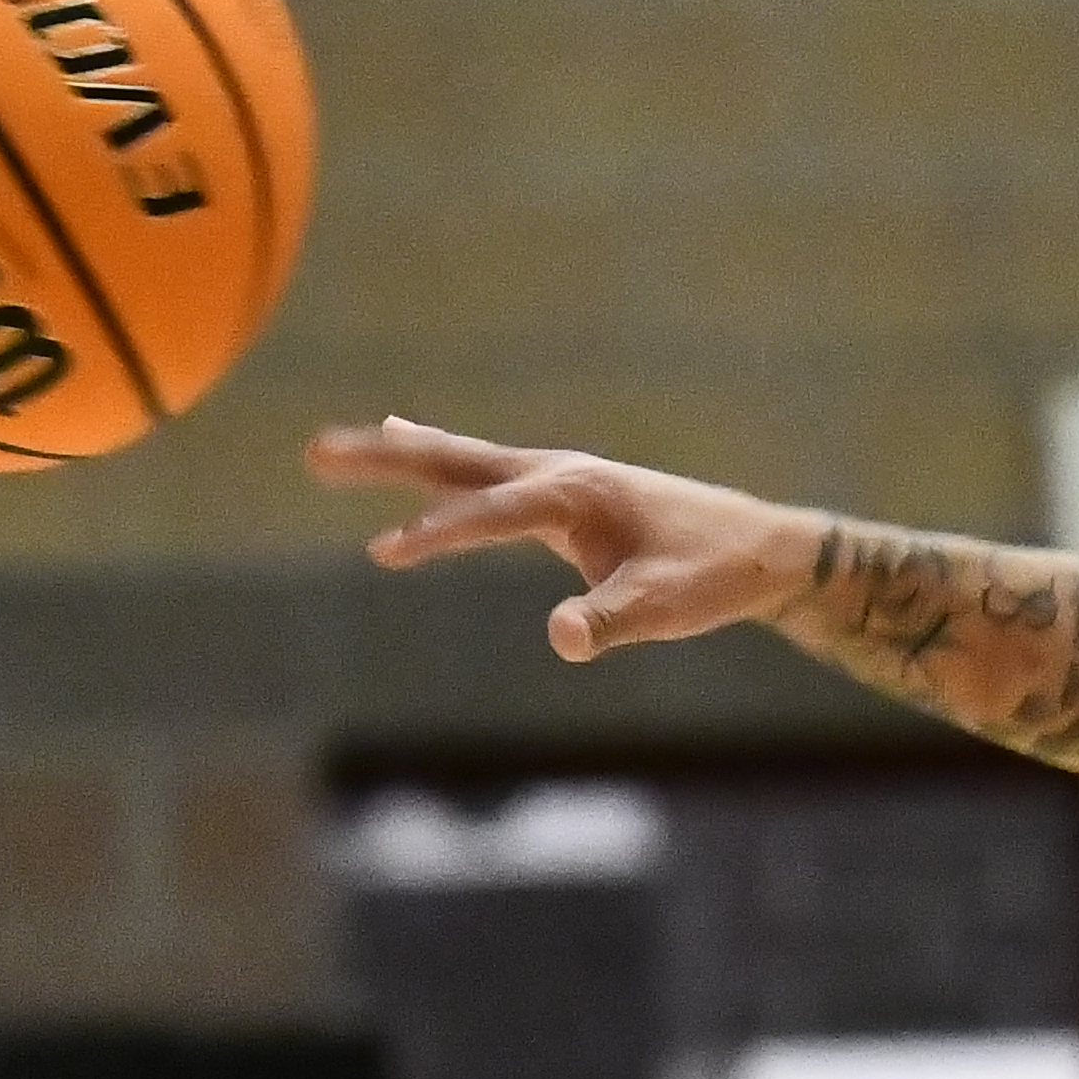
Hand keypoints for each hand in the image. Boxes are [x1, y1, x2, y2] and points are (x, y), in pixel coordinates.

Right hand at [310, 416, 825, 660]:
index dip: (438, 535)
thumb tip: (561, 639)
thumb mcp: (667, 607)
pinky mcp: (563, 494)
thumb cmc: (715, 576)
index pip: (492, 514)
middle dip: (386, 460)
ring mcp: (560, 478)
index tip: (384, 551)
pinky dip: (440, 460)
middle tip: (316, 452)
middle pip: (458, 463)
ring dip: (402, 455)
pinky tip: (407, 439)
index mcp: (577, 493)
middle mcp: (561, 473)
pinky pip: (486, 474)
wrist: (762, 549)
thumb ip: (612, 621)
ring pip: (466, 462)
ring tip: (339, 447)